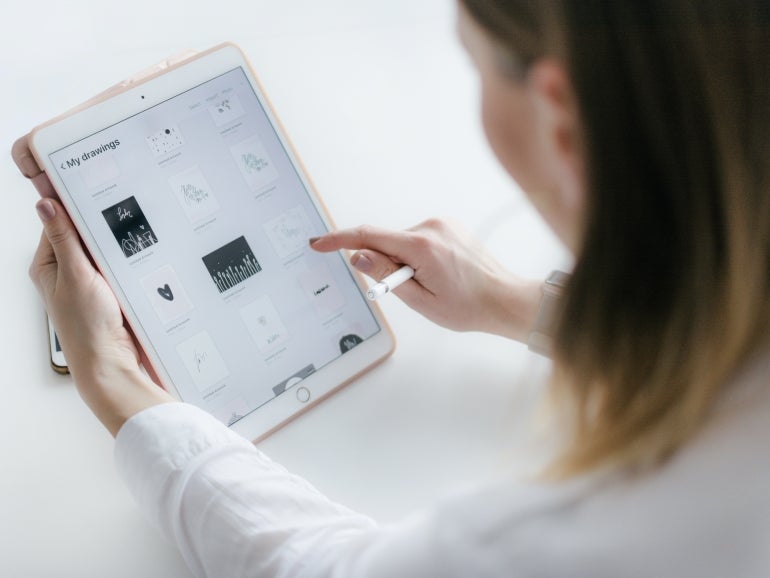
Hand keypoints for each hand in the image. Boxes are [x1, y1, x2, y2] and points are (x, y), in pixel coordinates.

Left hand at [28, 192, 171, 436]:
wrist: (112, 364)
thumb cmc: (87, 328)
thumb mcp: (75, 274)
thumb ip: (64, 237)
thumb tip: (46, 203)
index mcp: (48, 265)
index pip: (58, 222)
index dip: (74, 204)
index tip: (92, 185)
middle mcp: (66, 272)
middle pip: (83, 234)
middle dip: (100, 225)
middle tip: (119, 210)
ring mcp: (90, 283)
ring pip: (104, 250)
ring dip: (117, 245)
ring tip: (130, 236)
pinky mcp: (111, 292)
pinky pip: (119, 266)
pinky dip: (128, 261)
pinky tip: (137, 257)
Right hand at [310, 219, 542, 342]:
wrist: (504, 298)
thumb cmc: (468, 306)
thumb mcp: (420, 300)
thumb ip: (386, 275)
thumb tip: (359, 256)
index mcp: (422, 246)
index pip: (368, 236)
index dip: (339, 240)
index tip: (319, 243)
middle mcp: (431, 227)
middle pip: (385, 240)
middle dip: (384, 264)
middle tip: (407, 290)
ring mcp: (441, 223)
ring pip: (401, 241)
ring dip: (402, 261)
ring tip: (430, 284)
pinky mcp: (447, 225)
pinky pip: (417, 239)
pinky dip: (415, 255)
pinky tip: (437, 273)